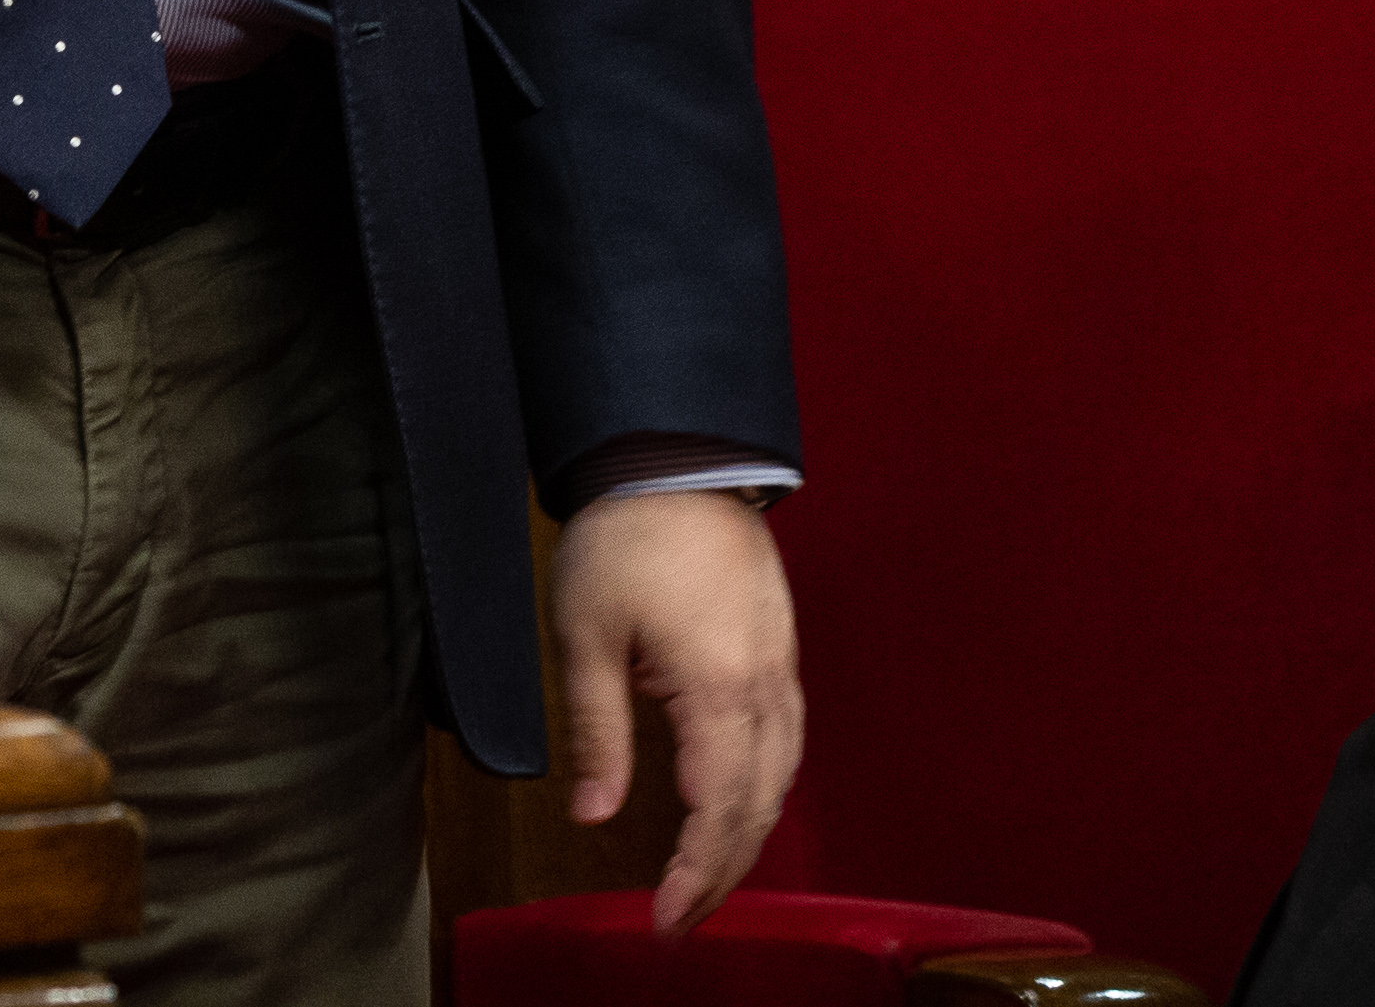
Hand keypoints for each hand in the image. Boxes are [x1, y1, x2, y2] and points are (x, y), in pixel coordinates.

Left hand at [549, 490, 800, 934]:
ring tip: (707, 876)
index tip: (665, 917)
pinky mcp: (779, 647)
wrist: (673, 455)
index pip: (718, 808)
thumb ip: (596, 732)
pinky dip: (767, 786)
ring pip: (782, 776)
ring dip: (749, 834)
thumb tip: (591, 816)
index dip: (695, 873)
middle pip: (760, 805)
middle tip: (681, 916)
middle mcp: (764, 685)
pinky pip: (788, 737)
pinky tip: (741, 802)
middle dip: (723, 871)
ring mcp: (781, 664)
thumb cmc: (622, 537)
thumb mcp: (585, 636)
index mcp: (717, 687)